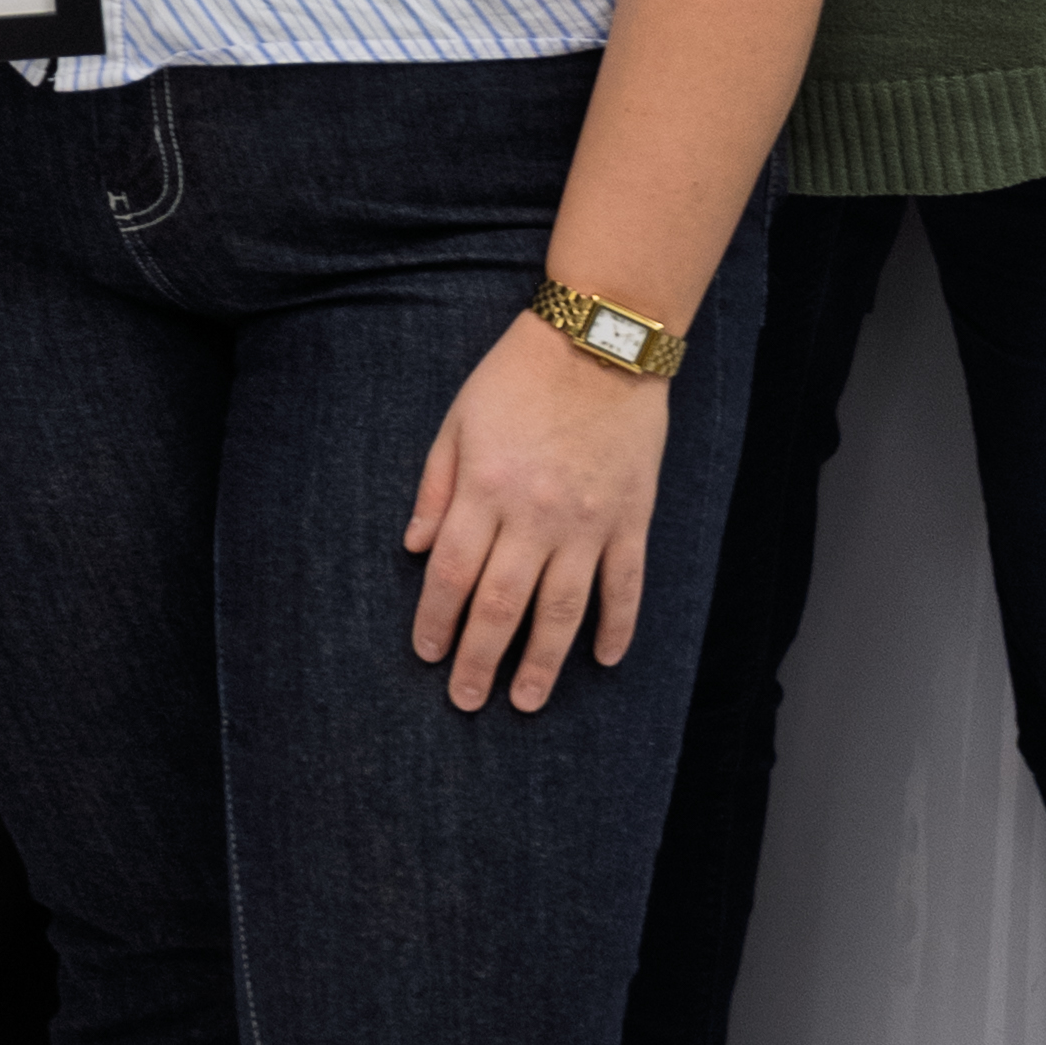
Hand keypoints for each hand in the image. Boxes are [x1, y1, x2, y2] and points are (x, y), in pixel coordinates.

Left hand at [403, 321, 669, 710]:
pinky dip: (617, 627)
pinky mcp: (630, 519)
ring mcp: (588, 522)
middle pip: (502, 604)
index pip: (453, 573)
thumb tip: (415, 549)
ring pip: (563, 610)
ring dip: (542, 662)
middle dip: (480, 659)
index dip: (436, 620)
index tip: (426, 654)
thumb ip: (436, 488)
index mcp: (486, 490)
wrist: (598, 343)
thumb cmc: (517, 378)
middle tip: (467, 700)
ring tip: (526, 701)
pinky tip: (604, 660)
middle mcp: (534, 515)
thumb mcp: (457, 422)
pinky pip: (625, 585)